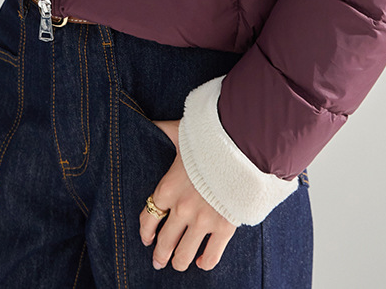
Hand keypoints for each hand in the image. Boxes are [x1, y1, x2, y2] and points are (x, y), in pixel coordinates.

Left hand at [139, 118, 236, 271]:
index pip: (148, 217)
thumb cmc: (208, 137)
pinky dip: (204, 263)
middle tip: (158, 260)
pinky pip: (210, 257)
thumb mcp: (179, 132)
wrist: (240, 144)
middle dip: (159, 254)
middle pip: (164, 242)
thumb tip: (145, 122)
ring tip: (177, 263)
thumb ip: (161, 131)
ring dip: (178, 262)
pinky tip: (200, 261)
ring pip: (183, 255)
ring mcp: (203, 221)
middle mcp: (181, 209)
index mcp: (167, 187)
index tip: (146, 238)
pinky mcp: (224, 227)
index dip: (145, 231)